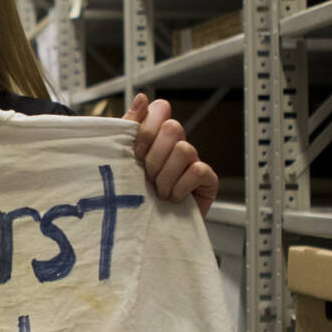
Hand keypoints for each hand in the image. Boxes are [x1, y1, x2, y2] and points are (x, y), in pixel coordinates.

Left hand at [124, 93, 217, 215]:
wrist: (146, 233)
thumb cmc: (135, 196)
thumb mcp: (124, 161)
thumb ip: (129, 128)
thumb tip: (141, 98)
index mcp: (158, 137)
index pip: (160, 110)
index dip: (146, 129)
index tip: (136, 153)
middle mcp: (177, 145)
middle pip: (174, 127)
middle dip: (154, 156)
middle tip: (147, 176)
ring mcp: (194, 161)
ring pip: (185, 149)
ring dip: (165, 176)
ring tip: (159, 192)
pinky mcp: (208, 180)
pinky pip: (197, 170)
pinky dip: (180, 187)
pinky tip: (173, 199)